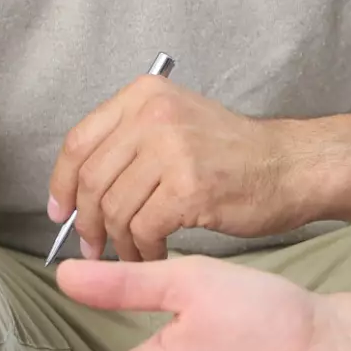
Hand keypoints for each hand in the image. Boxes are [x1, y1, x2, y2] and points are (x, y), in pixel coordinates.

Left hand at [48, 75, 304, 260]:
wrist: (289, 167)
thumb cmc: (233, 155)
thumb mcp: (176, 123)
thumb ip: (128, 143)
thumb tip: (76, 191)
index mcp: (145, 95)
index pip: (79, 141)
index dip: (62, 183)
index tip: (61, 211)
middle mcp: (154, 115)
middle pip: (92, 180)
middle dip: (87, 222)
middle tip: (93, 248)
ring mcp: (172, 149)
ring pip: (115, 209)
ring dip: (118, 242)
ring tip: (130, 254)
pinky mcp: (188, 187)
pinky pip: (143, 229)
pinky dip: (143, 251)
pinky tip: (155, 255)